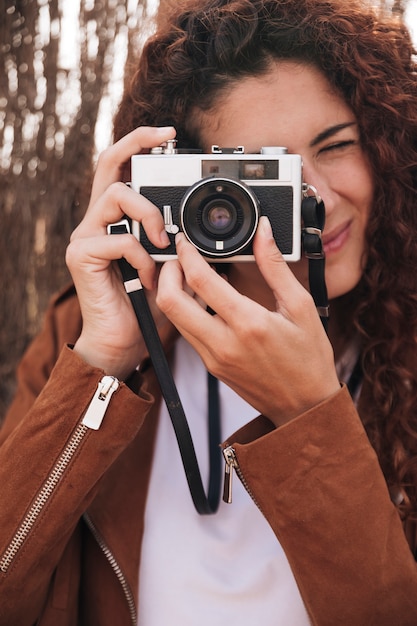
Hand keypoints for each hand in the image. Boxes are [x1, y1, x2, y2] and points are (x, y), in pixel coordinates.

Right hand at [66, 126, 176, 378]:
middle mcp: (98, 221)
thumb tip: (207, 230)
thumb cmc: (149, 305)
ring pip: (117, 195)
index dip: (138, 143)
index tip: (168, 133)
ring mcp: (87, 236)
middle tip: (166, 137)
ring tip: (165, 245)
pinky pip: (120, 239)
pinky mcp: (82, 255)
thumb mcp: (175, 268)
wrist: (126, 342)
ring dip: (150, 216)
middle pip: (108, 164)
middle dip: (136, 142)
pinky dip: (143, 258)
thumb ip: (183, 246)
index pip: (121, 168)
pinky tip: (151, 278)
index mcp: (118, 219)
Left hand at [156, 216, 339, 425]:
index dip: (186, 254)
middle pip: (170, 302)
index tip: (185, 241)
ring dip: (175, 292)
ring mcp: (214, 358)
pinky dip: (187, 311)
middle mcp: (224, 343)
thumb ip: (275, 267)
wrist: (304, 406)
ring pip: (174, 319)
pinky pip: (188, 333)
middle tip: (180, 258)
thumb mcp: (301, 306)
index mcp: (248, 324)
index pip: (201, 280)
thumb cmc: (309, 358)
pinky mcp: (211, 367)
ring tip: (192, 275)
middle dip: (168, 273)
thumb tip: (263, 232)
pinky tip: (206, 300)